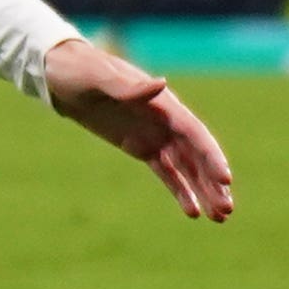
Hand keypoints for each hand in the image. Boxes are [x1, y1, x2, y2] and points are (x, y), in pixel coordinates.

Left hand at [46, 36, 235, 219]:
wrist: (60, 75)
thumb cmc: (80, 70)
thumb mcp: (99, 78)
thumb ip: (129, 87)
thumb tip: (162, 84)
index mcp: (162, 103)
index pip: (194, 133)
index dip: (212, 157)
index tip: (225, 181)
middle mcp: (165, 120)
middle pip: (196, 155)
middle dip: (213, 182)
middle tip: (227, 211)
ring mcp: (154, 134)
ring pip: (186, 167)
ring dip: (204, 190)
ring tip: (220, 218)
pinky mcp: (140, 146)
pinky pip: (166, 172)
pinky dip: (180, 191)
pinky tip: (192, 213)